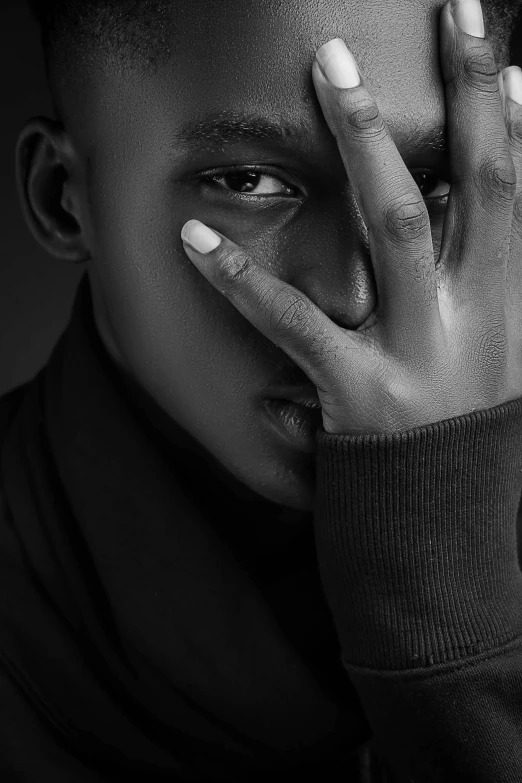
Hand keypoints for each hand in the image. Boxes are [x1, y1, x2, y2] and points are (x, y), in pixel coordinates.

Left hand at [181, 0, 521, 435]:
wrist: (444, 532)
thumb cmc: (463, 442)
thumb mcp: (492, 360)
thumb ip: (481, 290)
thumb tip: (465, 217)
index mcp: (507, 308)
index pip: (519, 197)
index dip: (515, 124)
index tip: (501, 56)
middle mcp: (470, 317)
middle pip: (471, 185)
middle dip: (459, 95)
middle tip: (445, 11)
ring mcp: (416, 351)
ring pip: (395, 226)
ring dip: (365, 140)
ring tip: (331, 70)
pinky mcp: (356, 392)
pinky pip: (292, 324)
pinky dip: (240, 279)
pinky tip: (194, 236)